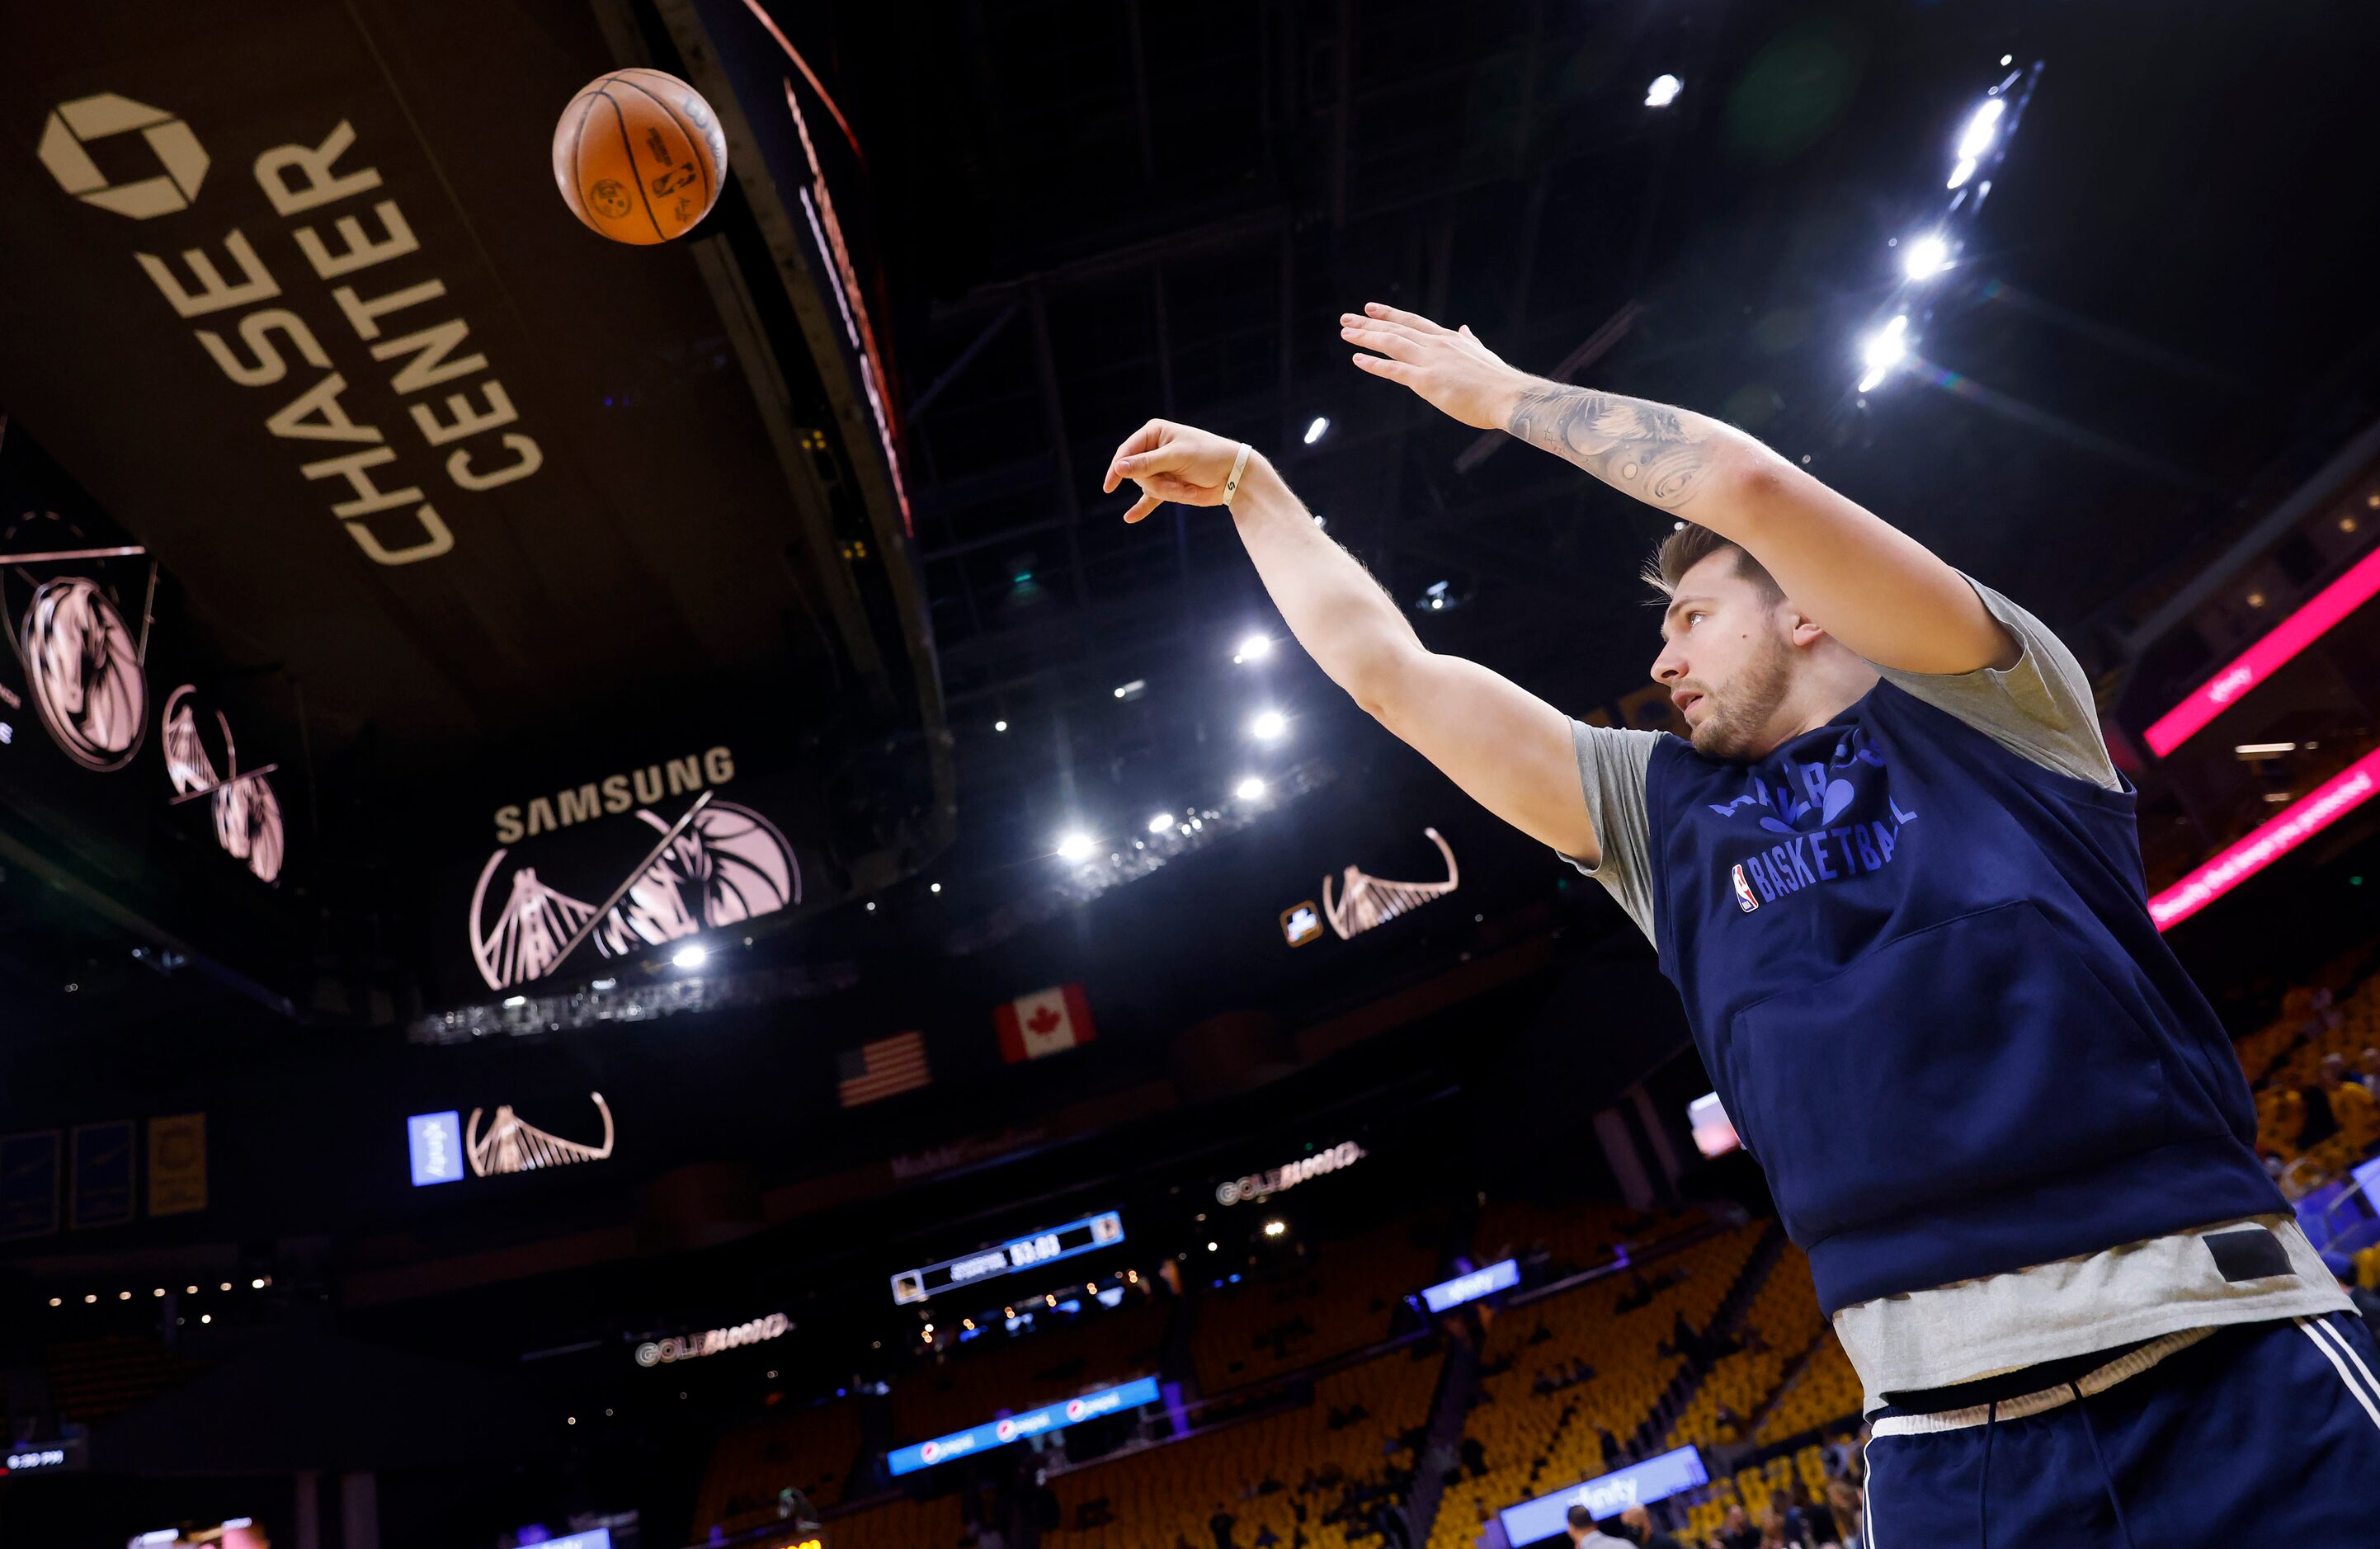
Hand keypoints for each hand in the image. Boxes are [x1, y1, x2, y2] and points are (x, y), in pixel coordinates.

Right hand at [1101, 419, 1252, 522]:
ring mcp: (1160, 469)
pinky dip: (1141, 508)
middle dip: (1157, 483)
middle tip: (1179, 483)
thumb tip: (1118, 468)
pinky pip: (1149, 499)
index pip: (1126, 451)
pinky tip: (1129, 518)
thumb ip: (1146, 464)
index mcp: (1154, 433)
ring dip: (1168, 493)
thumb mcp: (1176, 457)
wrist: (1233, 474)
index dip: (1118, 468)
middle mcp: (1154, 449)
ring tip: (1188, 489)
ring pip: (1148, 488)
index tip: (1110, 486)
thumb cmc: (1208, 457)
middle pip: (1137, 474)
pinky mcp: (1168, 486)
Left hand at [1340, 303, 1524, 429]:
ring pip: (1392, 343)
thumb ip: (1470, 341)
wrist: (1508, 395)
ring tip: (1346, 333)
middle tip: (1346, 318)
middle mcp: (1436, 345)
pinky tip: (1358, 359)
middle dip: (1369, 323)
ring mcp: (1431, 361)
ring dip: (1366, 337)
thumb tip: (1465, 329)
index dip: (1390, 315)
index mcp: (1449, 339)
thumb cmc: (1498, 381)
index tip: (1371, 308)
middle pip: (1397, 329)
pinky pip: (1395, 370)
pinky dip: (1375, 364)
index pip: (1413, 322)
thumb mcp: (1482, 353)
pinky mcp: (1427, 381)